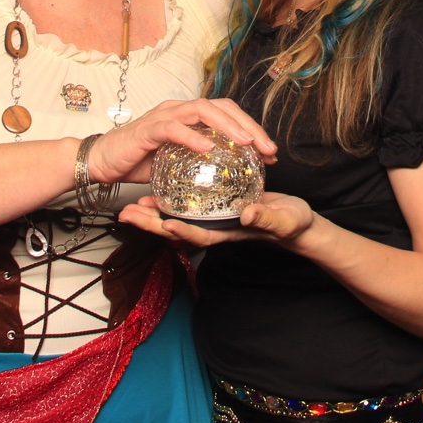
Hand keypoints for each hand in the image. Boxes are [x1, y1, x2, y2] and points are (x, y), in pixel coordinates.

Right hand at [88, 98, 276, 183]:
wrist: (101, 162)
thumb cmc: (137, 162)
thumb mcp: (176, 163)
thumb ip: (199, 162)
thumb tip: (230, 173)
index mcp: (189, 116)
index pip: (227, 113)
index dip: (251, 128)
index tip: (270, 152)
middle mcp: (179, 110)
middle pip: (222, 107)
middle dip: (249, 126)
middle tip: (268, 149)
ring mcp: (164, 117)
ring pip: (202, 111)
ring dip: (228, 126)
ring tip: (246, 144)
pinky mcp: (148, 129)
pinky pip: (174, 128)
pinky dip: (193, 137)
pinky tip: (209, 149)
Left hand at [118, 192, 315, 247]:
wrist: (295, 221)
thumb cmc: (292, 224)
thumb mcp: (284, 220)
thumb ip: (266, 218)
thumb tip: (247, 215)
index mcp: (230, 231)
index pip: (201, 235)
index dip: (181, 231)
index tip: (163, 224)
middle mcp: (217, 226)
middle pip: (180, 228)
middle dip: (153, 224)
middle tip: (127, 215)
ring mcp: (214, 216)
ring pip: (179, 215)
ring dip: (154, 212)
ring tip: (129, 205)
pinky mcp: (216, 205)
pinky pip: (188, 203)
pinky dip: (170, 197)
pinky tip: (156, 188)